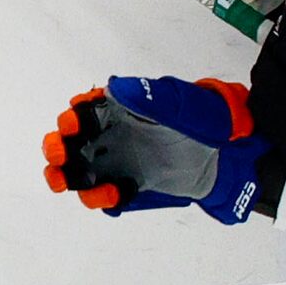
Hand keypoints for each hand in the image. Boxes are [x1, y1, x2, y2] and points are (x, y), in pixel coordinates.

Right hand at [42, 77, 267, 223]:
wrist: (228, 153)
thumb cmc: (203, 118)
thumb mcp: (178, 102)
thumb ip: (146, 96)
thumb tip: (113, 87)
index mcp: (117, 112)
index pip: (83, 114)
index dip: (72, 119)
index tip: (73, 123)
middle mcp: (111, 138)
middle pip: (69, 144)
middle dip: (57, 148)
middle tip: (58, 153)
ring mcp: (118, 165)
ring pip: (79, 173)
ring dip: (66, 176)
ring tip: (65, 181)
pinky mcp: (129, 189)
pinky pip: (105, 197)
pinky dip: (102, 197)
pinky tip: (114, 193)